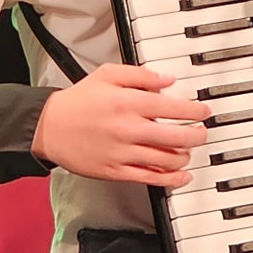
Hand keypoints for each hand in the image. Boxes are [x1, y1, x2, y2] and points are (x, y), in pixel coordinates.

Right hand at [31, 63, 209, 186]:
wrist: (50, 127)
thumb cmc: (79, 100)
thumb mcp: (108, 74)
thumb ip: (140, 75)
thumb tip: (167, 80)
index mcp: (128, 103)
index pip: (172, 107)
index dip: (194, 111)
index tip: (203, 112)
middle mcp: (129, 129)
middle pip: (175, 136)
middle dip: (196, 135)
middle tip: (202, 132)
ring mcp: (123, 153)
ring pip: (166, 159)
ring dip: (185, 155)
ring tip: (189, 150)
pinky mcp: (115, 171)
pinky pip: (149, 178)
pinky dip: (170, 178)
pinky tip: (182, 175)